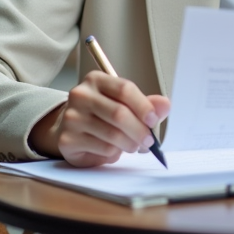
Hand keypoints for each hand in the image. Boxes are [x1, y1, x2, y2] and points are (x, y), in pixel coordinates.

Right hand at [29, 71, 170, 166]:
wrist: (69, 127)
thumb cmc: (101, 113)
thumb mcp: (123, 103)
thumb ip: (145, 104)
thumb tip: (165, 105)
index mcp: (96, 80)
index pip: (124, 89)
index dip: (143, 106)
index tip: (153, 120)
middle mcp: (81, 95)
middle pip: (119, 114)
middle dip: (139, 130)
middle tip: (149, 141)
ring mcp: (72, 118)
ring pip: (112, 135)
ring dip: (130, 144)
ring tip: (132, 146)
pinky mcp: (68, 140)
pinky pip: (102, 149)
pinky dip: (115, 153)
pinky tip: (114, 150)